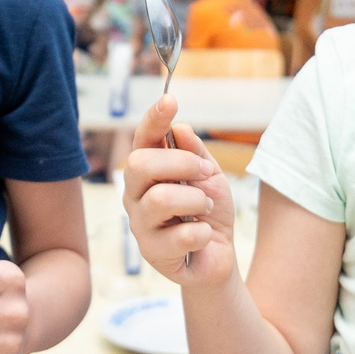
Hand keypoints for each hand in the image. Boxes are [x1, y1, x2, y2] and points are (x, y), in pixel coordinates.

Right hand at [120, 94, 236, 286]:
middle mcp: (135, 195)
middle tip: (204, 174)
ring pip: (160, 199)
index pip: (143, 139)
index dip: (154, 118)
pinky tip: (203, 236)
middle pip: (140, 165)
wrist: (219, 253)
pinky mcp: (153, 253)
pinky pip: (181, 234)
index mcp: (147, 171)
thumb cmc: (207, 211)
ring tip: (204, 209)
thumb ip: (195, 153)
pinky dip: (202, 232)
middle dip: (181, 164)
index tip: (170, 100)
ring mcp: (140, 225)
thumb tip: (180, 127)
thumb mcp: (209, 176)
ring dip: (195, 200)